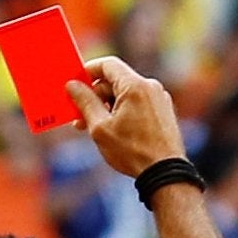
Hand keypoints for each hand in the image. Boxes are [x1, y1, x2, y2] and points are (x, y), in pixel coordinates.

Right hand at [65, 57, 187, 180]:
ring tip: (95, 128)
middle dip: (95, 97)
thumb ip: (85, 103)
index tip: (75, 84)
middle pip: (116, 81)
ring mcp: (159, 98)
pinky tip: (114, 131)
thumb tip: (72, 86)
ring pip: (126, 94)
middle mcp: (150, 86)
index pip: (108, 65)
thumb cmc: (132, 151)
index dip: (88, 71)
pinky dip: (123, 112)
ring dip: (107, 107)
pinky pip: (138, 103)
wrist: (164, 172)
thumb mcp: (100, 128)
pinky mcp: (163, 111)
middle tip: (79, 117)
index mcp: (134, 86)